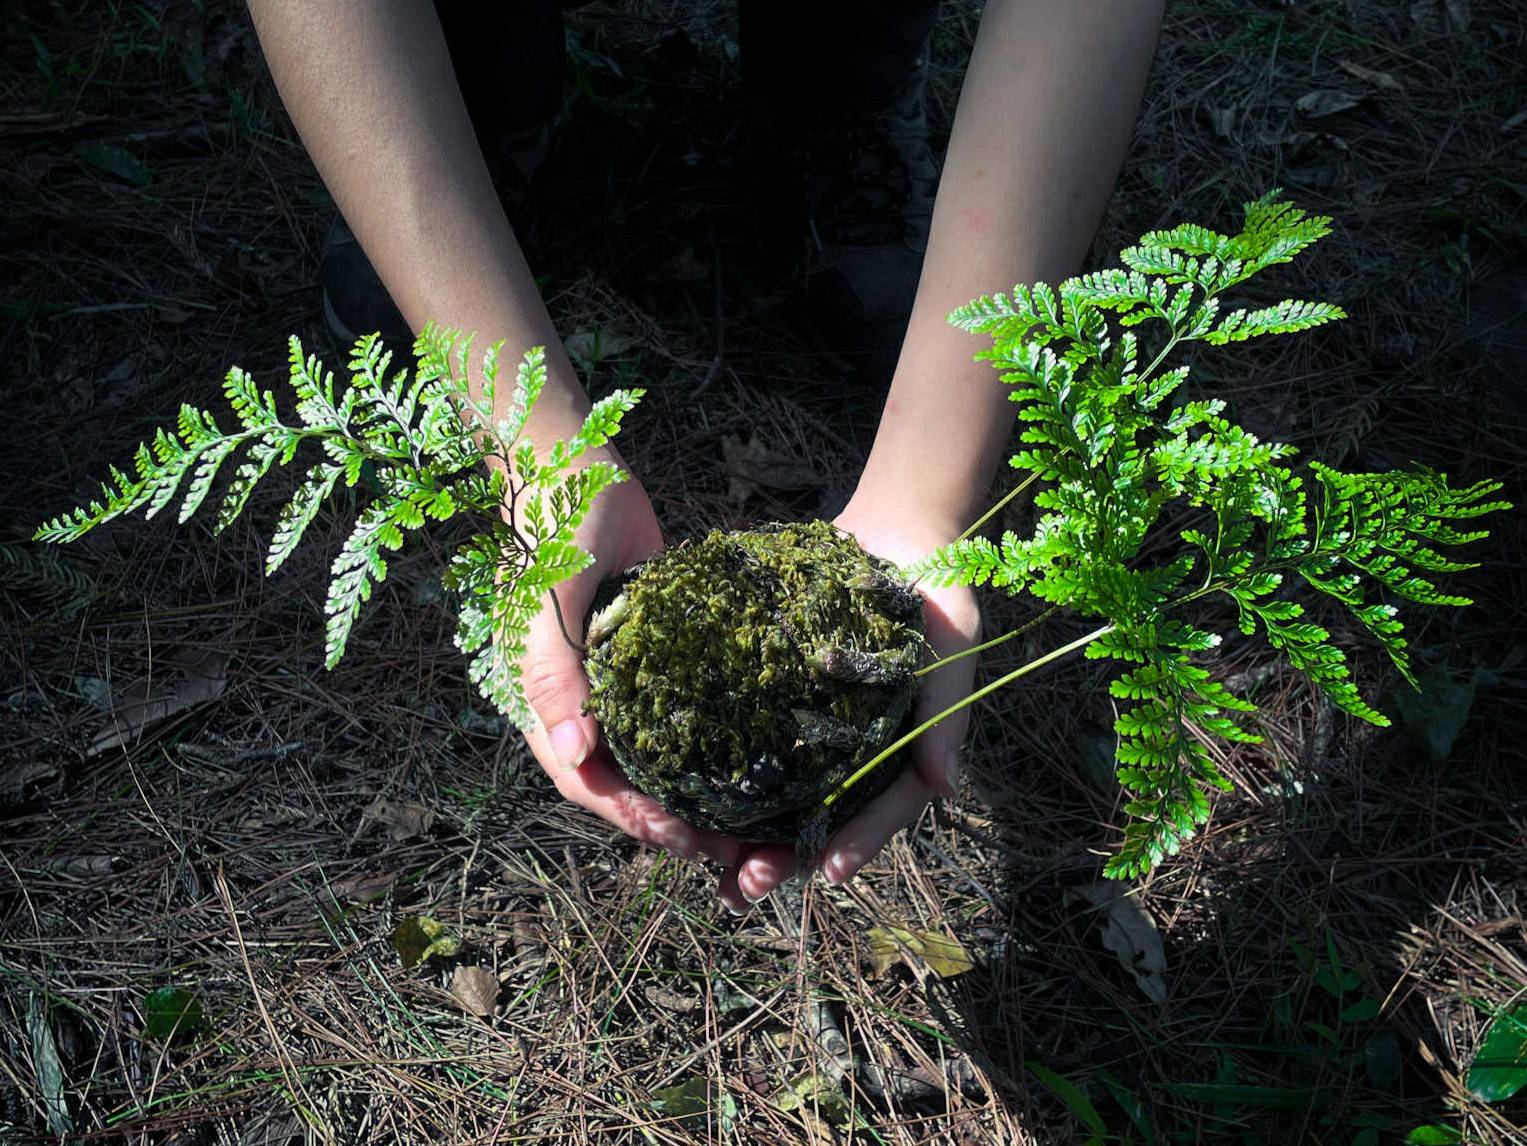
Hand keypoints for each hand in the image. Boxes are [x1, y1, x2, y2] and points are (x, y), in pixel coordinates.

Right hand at [519, 468, 741, 868]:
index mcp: (544, 701)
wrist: (576, 464)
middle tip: (733, 849)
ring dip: (694, 796)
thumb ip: (554, 674)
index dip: (629, 816)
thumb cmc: (556, 526)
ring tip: (749, 826)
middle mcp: (580, 702)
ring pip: (655, 758)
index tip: (680, 836)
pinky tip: (754, 763)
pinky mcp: (652, 658)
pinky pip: (678, 716)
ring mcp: (617, 682)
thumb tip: (573, 754)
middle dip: (671, 822)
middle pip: (623, 783)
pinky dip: (708, 747)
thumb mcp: (549, 598)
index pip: (584, 781)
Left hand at [717, 497, 980, 909]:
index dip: (856, 844)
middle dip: (783, 858)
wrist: (899, 535)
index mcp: (904, 752)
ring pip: (781, 794)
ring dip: (745, 833)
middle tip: (743, 888)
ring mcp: (818, 728)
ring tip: (707, 867)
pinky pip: (753, 743)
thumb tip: (945, 787)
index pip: (882, 810)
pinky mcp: (781, 697)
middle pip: (821, 819)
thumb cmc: (937, 595)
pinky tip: (685, 794)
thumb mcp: (953, 648)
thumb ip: (946, 714)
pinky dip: (724, 774)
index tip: (824, 874)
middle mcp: (858, 751)